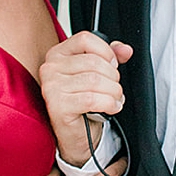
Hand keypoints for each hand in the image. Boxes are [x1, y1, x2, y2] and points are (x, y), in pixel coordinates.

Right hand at [39, 32, 133, 167]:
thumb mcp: (96, 74)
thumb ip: (110, 57)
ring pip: (95, 80)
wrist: (76, 136)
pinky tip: (111, 107)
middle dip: (113, 77)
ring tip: (115, 99)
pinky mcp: (57, 106)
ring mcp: (51, 87)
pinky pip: (92, 98)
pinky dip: (108, 103)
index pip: (85, 39)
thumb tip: (125, 50)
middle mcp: (50, 68)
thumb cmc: (83, 104)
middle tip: (114, 88)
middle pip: (93, 62)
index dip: (106, 51)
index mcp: (57, 54)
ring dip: (113, 92)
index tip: (113, 65)